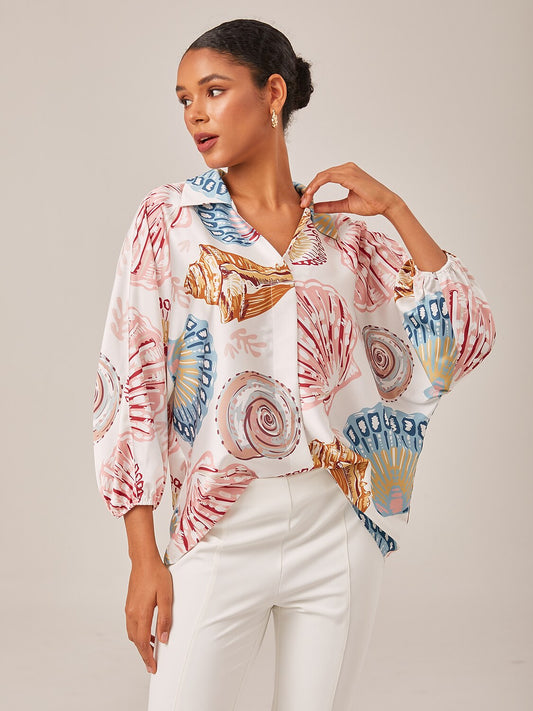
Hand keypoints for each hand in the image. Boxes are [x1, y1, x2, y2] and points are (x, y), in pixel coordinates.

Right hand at [125, 557, 172, 673]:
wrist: (143, 560)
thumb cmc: (156, 575)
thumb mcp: (166, 597)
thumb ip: (165, 619)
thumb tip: (164, 639)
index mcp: (140, 614)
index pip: (143, 642)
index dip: (148, 657)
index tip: (153, 668)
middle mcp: (131, 614)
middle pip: (136, 641)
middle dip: (144, 654)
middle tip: (153, 664)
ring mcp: (128, 609)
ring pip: (132, 634)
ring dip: (141, 644)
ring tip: (153, 651)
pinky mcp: (129, 605)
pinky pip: (132, 625)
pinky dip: (139, 634)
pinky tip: (149, 632)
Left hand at [299, 161, 401, 216]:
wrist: (386, 204)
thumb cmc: (370, 203)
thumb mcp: (345, 205)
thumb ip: (330, 205)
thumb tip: (315, 207)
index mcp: (346, 174)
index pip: (324, 178)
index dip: (312, 189)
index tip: (305, 202)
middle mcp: (347, 168)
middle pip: (321, 176)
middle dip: (309, 190)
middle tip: (302, 203)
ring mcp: (348, 170)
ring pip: (322, 175)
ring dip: (311, 188)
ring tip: (305, 201)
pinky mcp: (349, 174)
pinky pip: (327, 177)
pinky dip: (317, 185)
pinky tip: (311, 195)